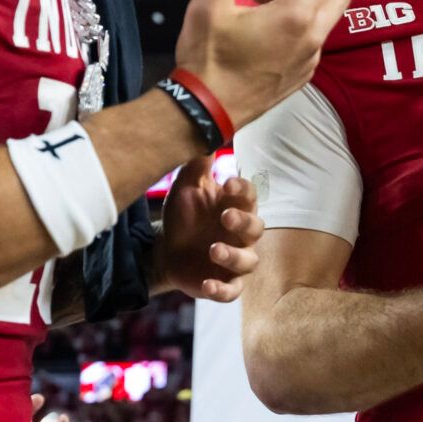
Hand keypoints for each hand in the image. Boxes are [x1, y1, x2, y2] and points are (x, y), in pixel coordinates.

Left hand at [154, 158, 262, 301]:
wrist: (166, 249)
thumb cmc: (184, 215)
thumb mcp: (186, 187)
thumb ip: (198, 165)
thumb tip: (206, 130)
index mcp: (236, 207)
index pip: (250, 197)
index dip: (242, 191)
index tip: (226, 183)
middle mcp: (241, 234)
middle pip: (256, 228)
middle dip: (243, 222)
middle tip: (225, 216)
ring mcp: (234, 260)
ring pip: (249, 262)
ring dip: (234, 256)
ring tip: (213, 249)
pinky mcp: (223, 284)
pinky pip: (231, 291)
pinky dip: (222, 289)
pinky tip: (207, 282)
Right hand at [175, 0, 350, 133]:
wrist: (207, 110)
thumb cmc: (206, 57)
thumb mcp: (212, 2)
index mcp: (294, 16)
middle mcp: (311, 38)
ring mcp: (310, 59)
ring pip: (326, 16)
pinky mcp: (303, 75)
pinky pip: (315, 38)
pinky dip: (302, 19)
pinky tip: (267, 21)